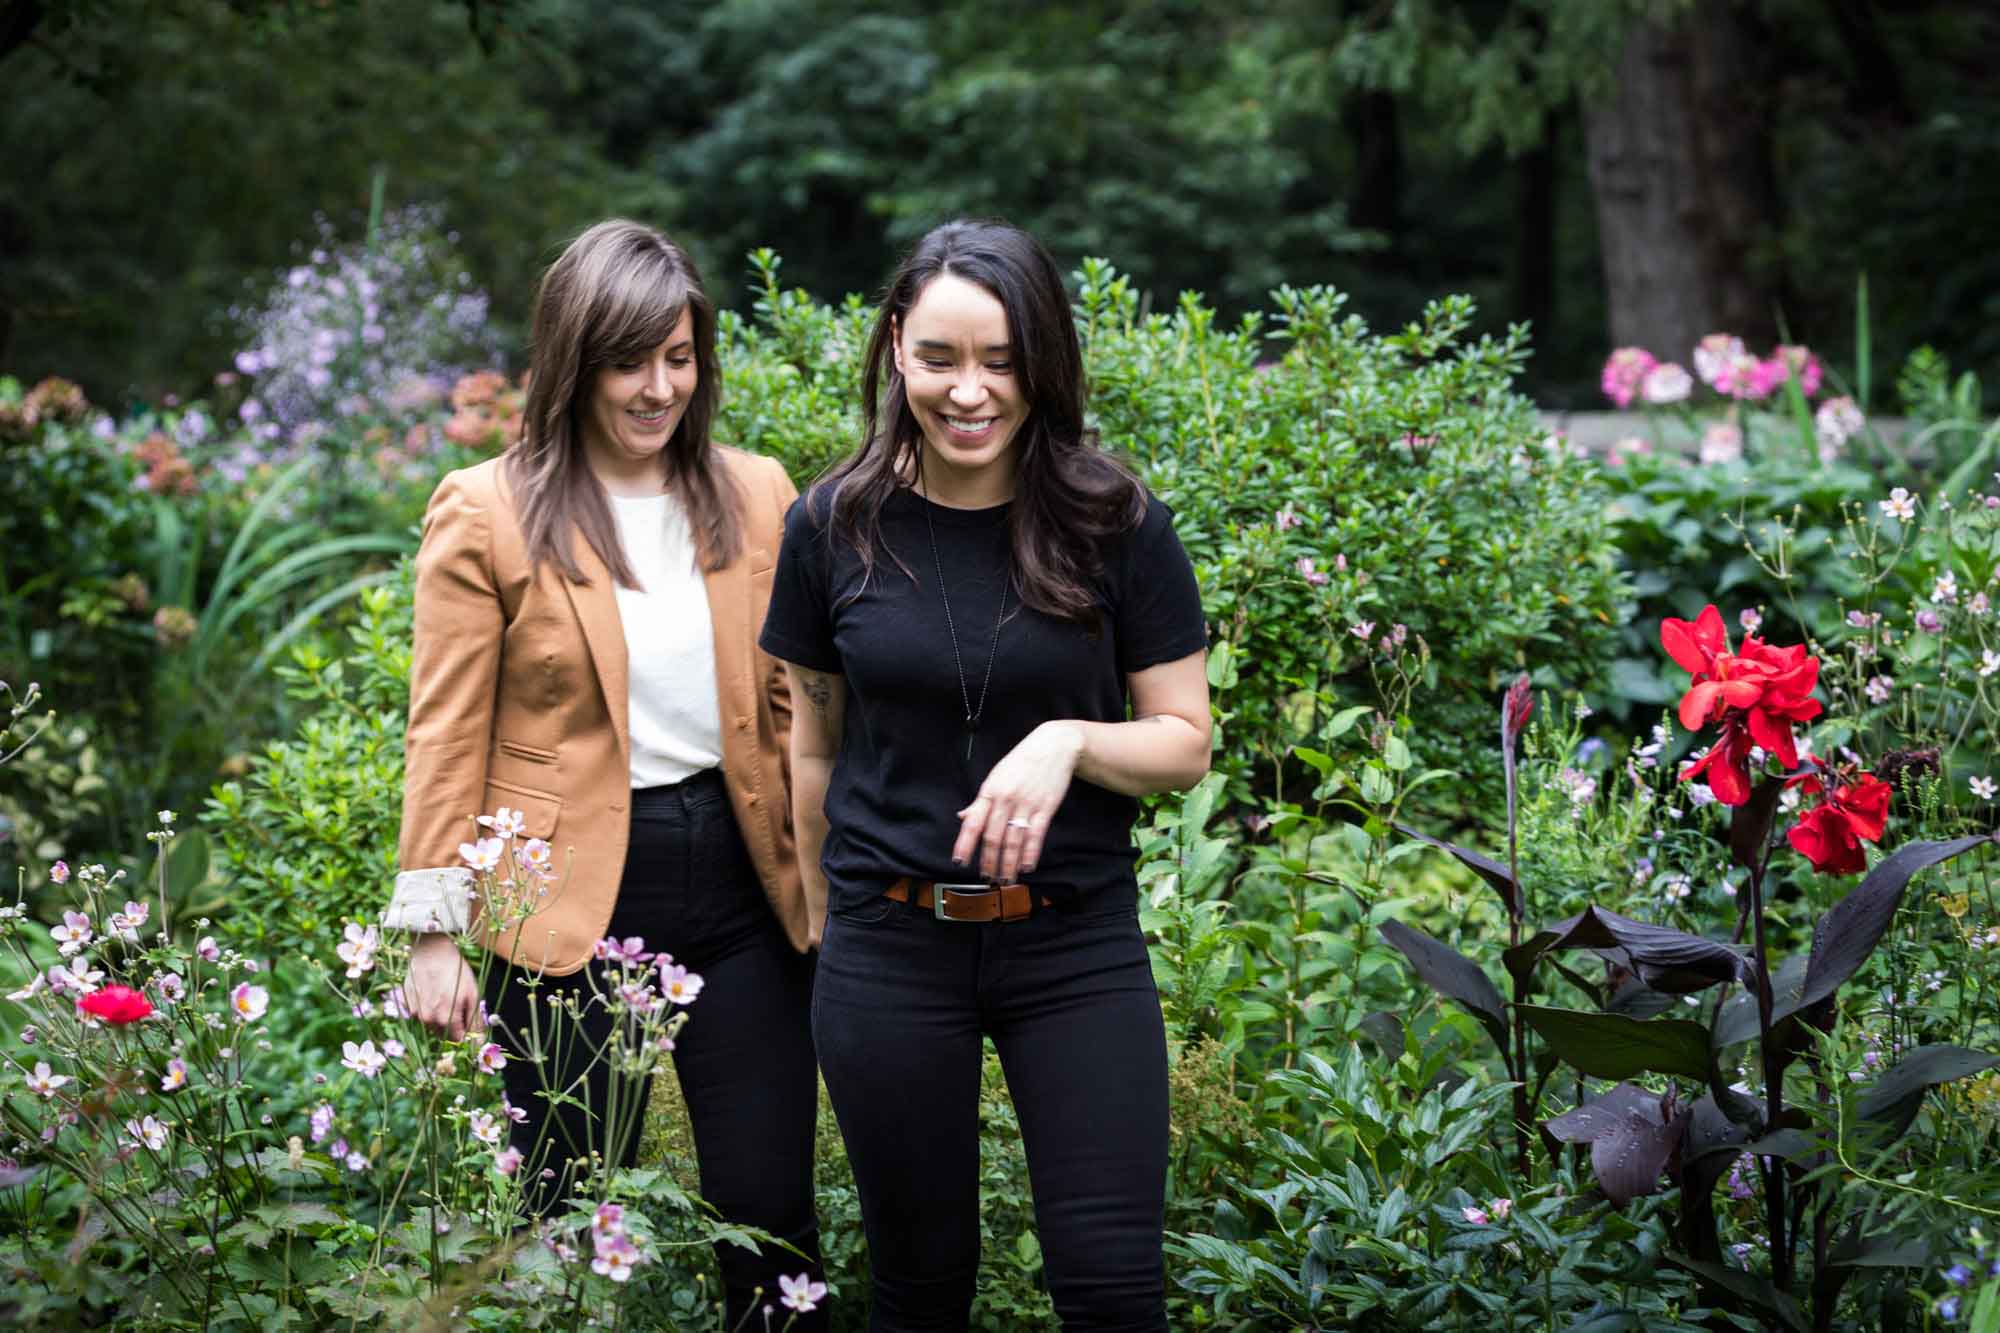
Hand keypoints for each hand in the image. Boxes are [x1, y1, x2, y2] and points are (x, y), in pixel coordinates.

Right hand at [402, 933, 482, 1039]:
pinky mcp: (407, 1004)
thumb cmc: (455, 970)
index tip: (467, 1022)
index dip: (464, 1032)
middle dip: (452, 1025)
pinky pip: (420, 1014)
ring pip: (430, 1024)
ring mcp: (415, 1012)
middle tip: (456, 1005)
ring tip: (443, 995)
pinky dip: (427, 1008)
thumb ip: (474, 1021)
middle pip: (442, 1034)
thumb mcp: (472, 994)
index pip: (456, 1039)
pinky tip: (432, 992)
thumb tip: (478, 1041)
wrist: (432, 950)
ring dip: (438, 1016)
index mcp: (445, 1019)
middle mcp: (428, 1019)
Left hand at [952, 722, 1083, 881]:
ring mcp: (1026, 804)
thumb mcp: (996, 776)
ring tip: (1005, 879)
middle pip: (993, 837)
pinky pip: (1035, 835)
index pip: (973, 822)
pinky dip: (1030, 853)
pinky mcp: (1045, 808)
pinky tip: (1026, 867)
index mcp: (990, 791)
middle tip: (987, 879)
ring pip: (1013, 840)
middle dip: (989, 861)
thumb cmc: (1022, 761)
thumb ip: (980, 801)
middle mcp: (1006, 799)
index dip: (965, 844)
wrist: (1054, 746)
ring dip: (1008, 864)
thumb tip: (963, 818)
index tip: (959, 861)